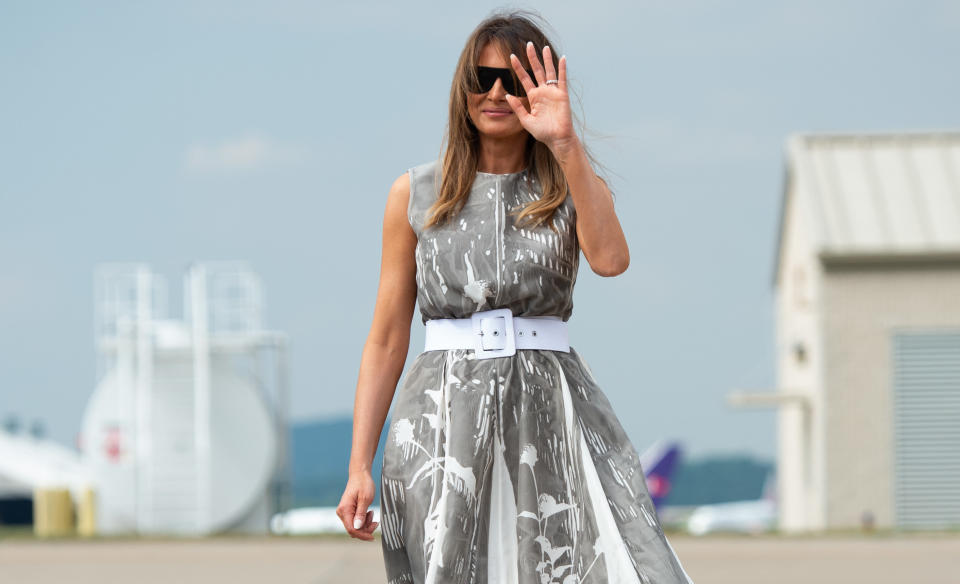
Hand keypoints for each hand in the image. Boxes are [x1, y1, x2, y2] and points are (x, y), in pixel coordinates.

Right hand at [336, 471, 378, 540]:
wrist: (360, 474)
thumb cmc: (363, 484)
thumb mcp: (365, 499)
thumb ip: (361, 514)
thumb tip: (357, 527)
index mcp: (345, 510)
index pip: (352, 529)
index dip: (362, 535)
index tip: (373, 537)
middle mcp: (342, 512)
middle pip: (353, 530)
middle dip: (365, 529)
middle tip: (376, 522)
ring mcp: (344, 512)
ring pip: (355, 526)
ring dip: (365, 524)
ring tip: (372, 514)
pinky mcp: (348, 511)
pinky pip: (355, 521)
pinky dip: (363, 520)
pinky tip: (369, 513)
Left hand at [504, 42, 577, 156]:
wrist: (556, 139)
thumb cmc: (542, 132)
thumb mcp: (526, 120)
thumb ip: (517, 108)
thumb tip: (507, 96)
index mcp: (533, 97)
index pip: (524, 78)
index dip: (518, 67)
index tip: (511, 56)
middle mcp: (543, 92)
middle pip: (536, 70)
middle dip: (532, 58)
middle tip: (528, 44)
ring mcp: (553, 92)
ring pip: (549, 71)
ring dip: (546, 59)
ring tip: (543, 47)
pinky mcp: (562, 95)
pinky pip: (562, 79)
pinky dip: (562, 69)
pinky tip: (562, 58)